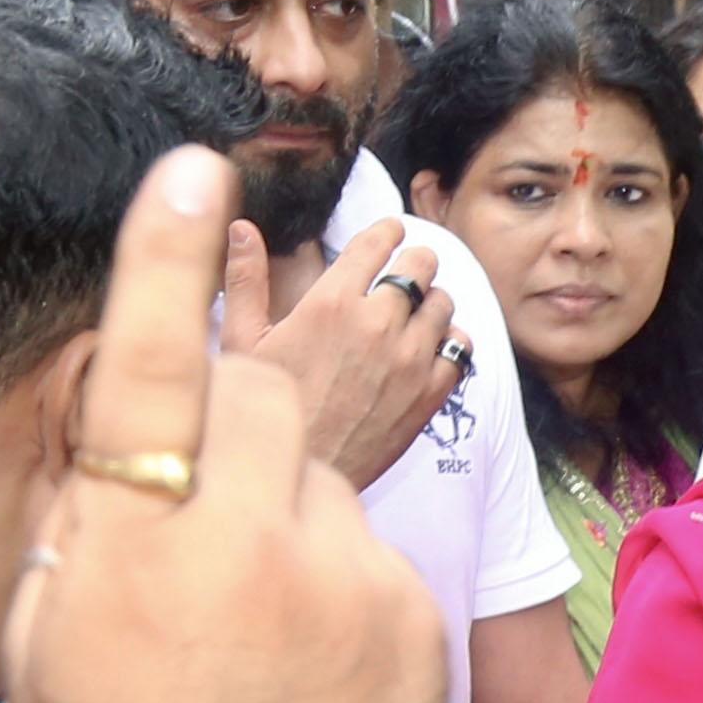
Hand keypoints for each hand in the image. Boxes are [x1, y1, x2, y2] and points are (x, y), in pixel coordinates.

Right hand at [7, 149, 445, 702]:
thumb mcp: (53, 642)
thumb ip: (89, 522)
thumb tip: (124, 440)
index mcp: (129, 544)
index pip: (144, 363)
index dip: (161, 258)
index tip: (187, 162)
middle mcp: (242, 542)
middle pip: (260, 400)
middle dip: (236, 421)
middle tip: (203, 510)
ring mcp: (343, 577)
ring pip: (315, 485)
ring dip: (281, 528)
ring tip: (251, 645)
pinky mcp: (414, 616)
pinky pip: (365, 555)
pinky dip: (335, 591)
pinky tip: (307, 676)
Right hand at [227, 215, 466, 488]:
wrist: (300, 474)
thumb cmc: (262, 410)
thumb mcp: (241, 341)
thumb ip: (245, 280)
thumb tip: (241, 228)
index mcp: (332, 302)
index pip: (378, 242)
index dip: (387, 231)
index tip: (388, 233)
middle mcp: (379, 323)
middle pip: (422, 265)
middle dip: (413, 261)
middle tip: (403, 270)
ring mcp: (411, 359)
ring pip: (445, 303)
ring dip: (431, 301)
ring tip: (414, 311)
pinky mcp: (431, 394)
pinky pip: (461, 349)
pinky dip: (450, 342)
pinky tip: (430, 347)